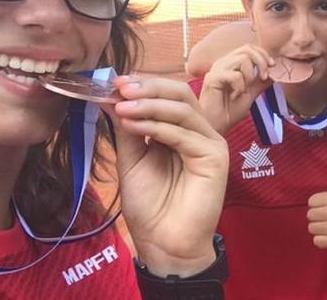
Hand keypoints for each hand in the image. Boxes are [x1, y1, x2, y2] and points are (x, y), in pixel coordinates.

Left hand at [102, 76, 228, 276]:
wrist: (164, 244)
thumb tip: (111, 95)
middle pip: (181, 94)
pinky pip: (186, 134)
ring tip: (121, 107)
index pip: (169, 95)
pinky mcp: (216, 158)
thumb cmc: (150, 205)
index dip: (144, 84)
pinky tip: (133, 125)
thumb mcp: (131, 159)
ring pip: (183, 110)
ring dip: (149, 104)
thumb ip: (127, 127)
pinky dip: (157, 126)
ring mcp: (211, 143)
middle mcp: (200, 132)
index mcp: (182, 129)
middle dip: (148, 87)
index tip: (113, 81)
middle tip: (120, 87)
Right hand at [199, 44, 273, 132]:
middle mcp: (223, 63)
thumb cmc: (230, 110)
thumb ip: (261, 81)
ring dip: (250, 76)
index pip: (248, 48)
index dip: (263, 54)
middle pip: (247, 49)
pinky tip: (234, 96)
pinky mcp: (212, 78)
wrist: (217, 126)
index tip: (272, 66)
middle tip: (264, 78)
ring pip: (242, 59)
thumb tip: (276, 72)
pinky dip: (240, 86)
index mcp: (231, 63)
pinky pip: (235, 75)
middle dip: (261, 62)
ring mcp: (217, 69)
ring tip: (244, 90)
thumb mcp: (251, 93)